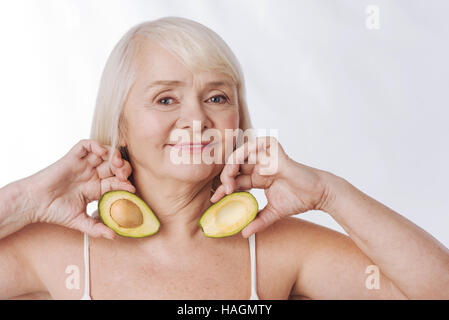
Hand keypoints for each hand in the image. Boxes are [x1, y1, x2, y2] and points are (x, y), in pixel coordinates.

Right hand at [27, 139, 134, 238]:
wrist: (34, 204)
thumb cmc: (54, 211)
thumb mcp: (79, 222)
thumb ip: (97, 228)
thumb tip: (114, 236)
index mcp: (96, 188)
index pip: (117, 182)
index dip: (126, 184)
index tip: (131, 189)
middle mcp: (92, 174)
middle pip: (114, 165)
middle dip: (123, 168)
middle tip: (123, 174)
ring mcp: (83, 165)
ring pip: (105, 153)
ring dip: (114, 155)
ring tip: (116, 163)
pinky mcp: (73, 157)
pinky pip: (87, 145)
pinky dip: (97, 145)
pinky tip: (102, 154)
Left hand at [210, 137, 331, 237]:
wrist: (317, 194)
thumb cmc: (298, 200)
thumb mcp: (273, 213)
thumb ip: (258, 221)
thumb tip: (244, 234)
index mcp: (257, 178)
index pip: (235, 180)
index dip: (224, 188)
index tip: (214, 200)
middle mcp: (260, 165)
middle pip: (235, 166)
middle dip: (225, 176)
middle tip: (224, 190)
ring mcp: (267, 157)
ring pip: (242, 153)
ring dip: (232, 164)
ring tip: (230, 179)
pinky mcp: (276, 151)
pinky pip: (260, 142)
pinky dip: (249, 147)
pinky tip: (242, 161)